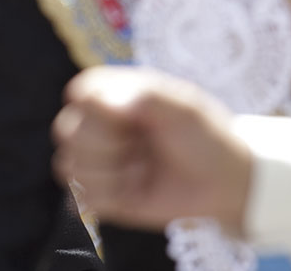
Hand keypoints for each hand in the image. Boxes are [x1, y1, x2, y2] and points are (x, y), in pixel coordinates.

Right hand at [52, 66, 252, 233]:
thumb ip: (145, 96)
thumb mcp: (185, 108)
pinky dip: (110, 198)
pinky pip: (81, 197)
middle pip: (65, 130)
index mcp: (115, 93)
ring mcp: (96, 158)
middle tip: (140, 148)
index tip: (135, 120)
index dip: (102, 111)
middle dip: (106, 147)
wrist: (225, 184)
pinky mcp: (99, 191)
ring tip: (141, 171)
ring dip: (110, 175)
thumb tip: (95, 101)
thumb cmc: (206, 138)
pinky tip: (133, 191)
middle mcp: (99, 123)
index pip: (81, 94)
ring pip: (67, 166)